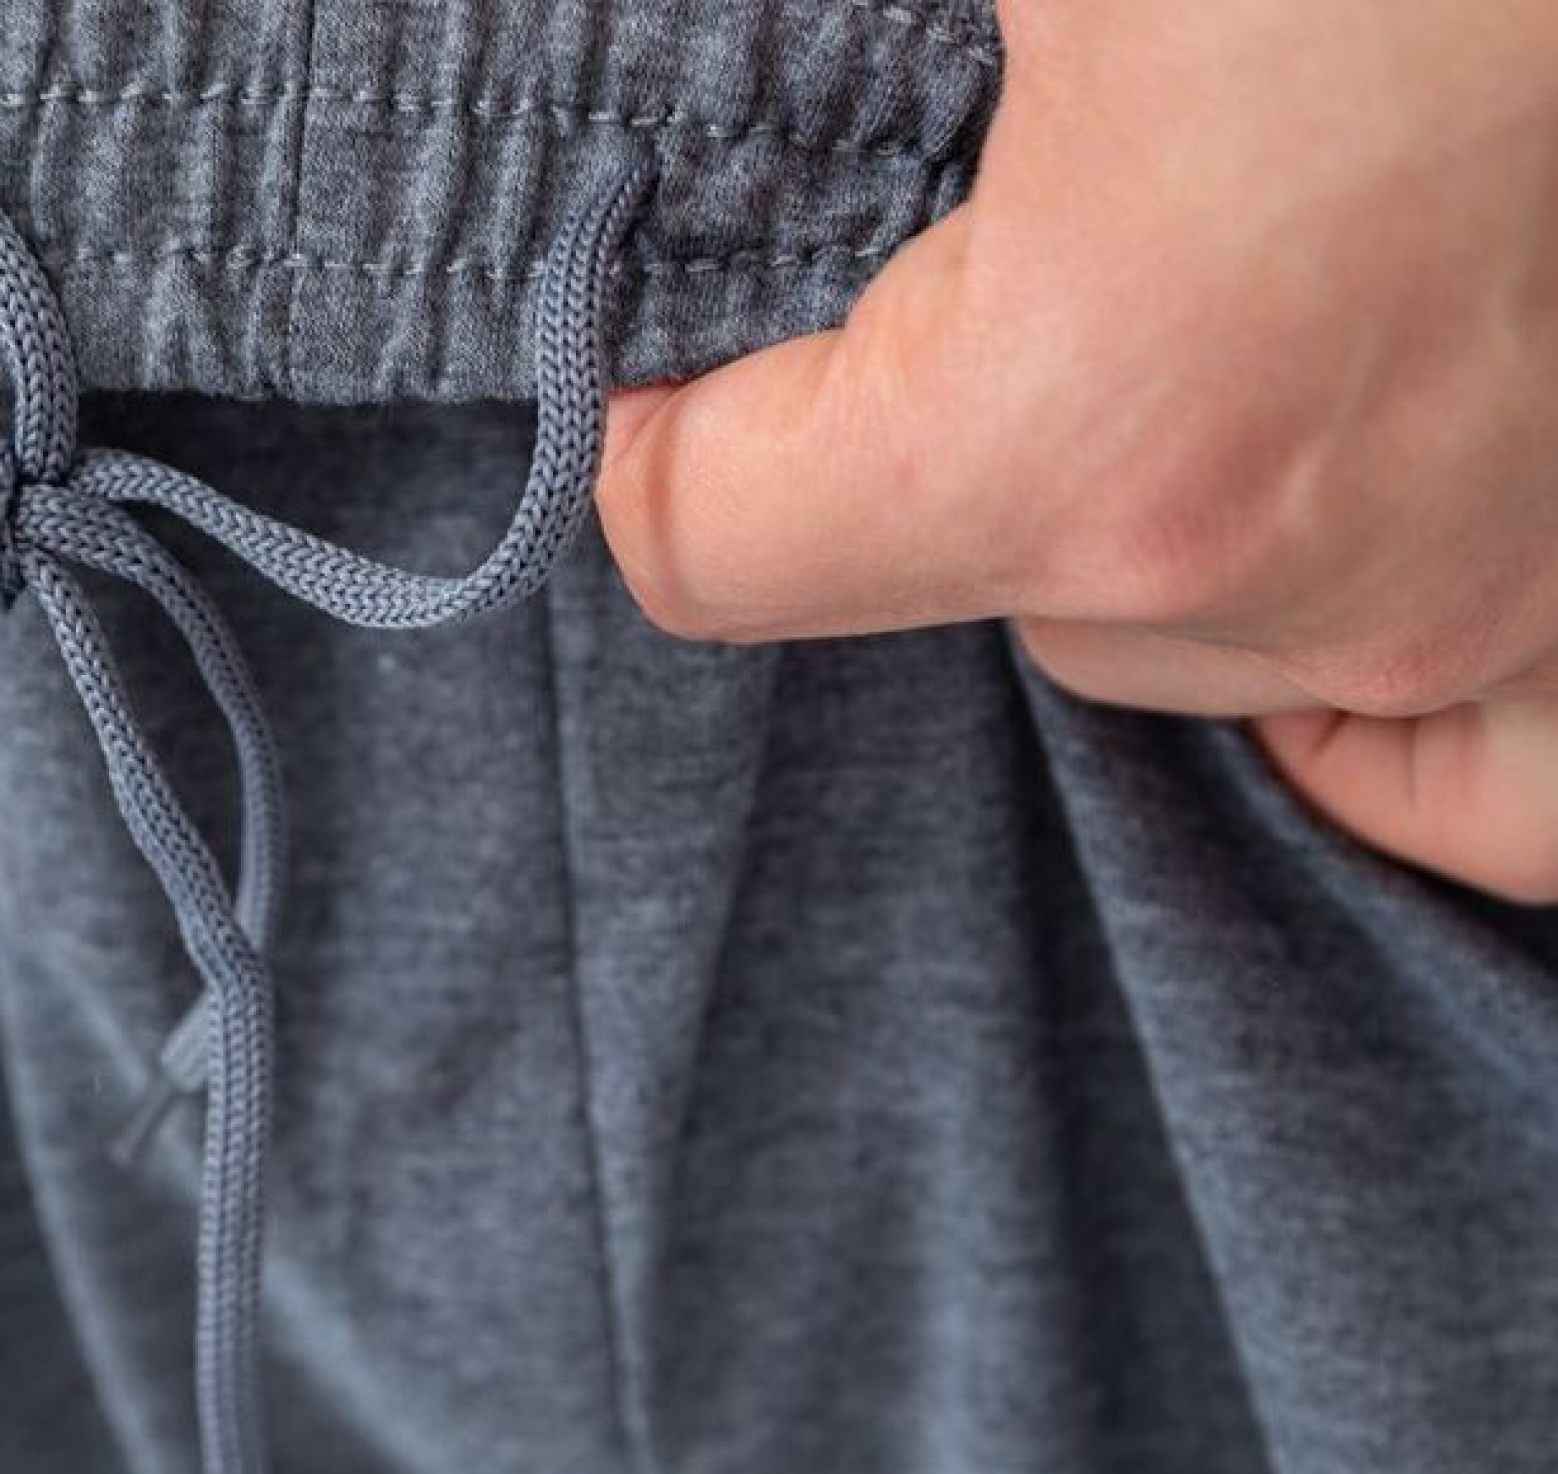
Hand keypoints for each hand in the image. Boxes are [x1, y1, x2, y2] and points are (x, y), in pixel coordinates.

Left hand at [598, 0, 1557, 902]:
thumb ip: (839, 52)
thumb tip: (675, 102)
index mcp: (1103, 421)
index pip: (720, 545)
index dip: (645, 441)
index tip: (644, 368)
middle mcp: (1286, 580)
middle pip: (972, 597)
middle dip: (945, 442)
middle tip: (1016, 248)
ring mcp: (1457, 611)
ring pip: (1169, 636)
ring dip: (1135, 510)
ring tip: (1214, 308)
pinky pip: (1432, 773)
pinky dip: (1335, 693)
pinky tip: (1305, 569)